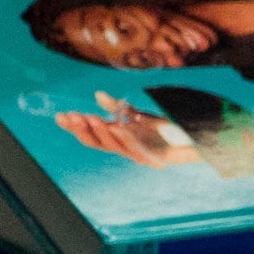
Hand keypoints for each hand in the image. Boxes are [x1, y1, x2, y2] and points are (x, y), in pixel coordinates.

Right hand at [56, 92, 189, 169]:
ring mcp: (138, 154)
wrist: (194, 140)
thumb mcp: (138, 115)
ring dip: (101, 132)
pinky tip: (116, 127)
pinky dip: (125, 138)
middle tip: (70, 117)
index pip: (91, 135)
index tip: (60, 116)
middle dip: (82, 130)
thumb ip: (117, 108)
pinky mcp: (154, 158)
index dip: (75, 127)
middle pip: (96, 143)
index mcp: (118, 139)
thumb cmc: (166, 130)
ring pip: (113, 146)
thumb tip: (97, 95)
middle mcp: (124, 148)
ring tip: (89, 117)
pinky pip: (136, 148)